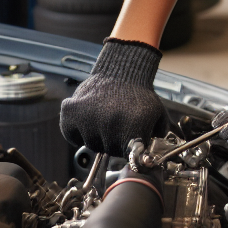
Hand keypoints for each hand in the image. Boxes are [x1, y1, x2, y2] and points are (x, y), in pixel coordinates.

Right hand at [60, 38, 168, 157]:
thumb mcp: (158, 115)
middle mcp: (109, 126)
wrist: (121, 70)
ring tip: (105, 117)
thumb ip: (157, 137)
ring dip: (97, 135)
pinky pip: (71, 135)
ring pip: (90, 144)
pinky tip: (89, 117)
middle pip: (109, 150)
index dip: (131, 147)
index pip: (130, 156)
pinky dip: (77, 130)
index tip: (131, 138)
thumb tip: (151, 156)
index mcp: (132, 129)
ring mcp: (88, 119)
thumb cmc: (139, 94)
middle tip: (118, 124)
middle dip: (114, 141)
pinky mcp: (70, 113)